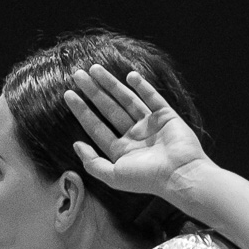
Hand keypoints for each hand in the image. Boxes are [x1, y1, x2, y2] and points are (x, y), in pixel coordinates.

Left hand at [63, 65, 210, 199]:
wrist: (179, 174)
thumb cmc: (146, 179)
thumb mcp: (113, 176)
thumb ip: (92, 163)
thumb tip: (76, 144)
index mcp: (120, 150)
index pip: (96, 127)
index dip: (82, 111)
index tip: (68, 95)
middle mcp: (133, 135)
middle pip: (108, 109)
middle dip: (93, 92)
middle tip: (77, 74)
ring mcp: (150, 124)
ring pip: (126, 100)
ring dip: (111, 84)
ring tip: (94, 69)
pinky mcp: (166, 116)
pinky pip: (152, 98)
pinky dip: (142, 87)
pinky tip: (129, 76)